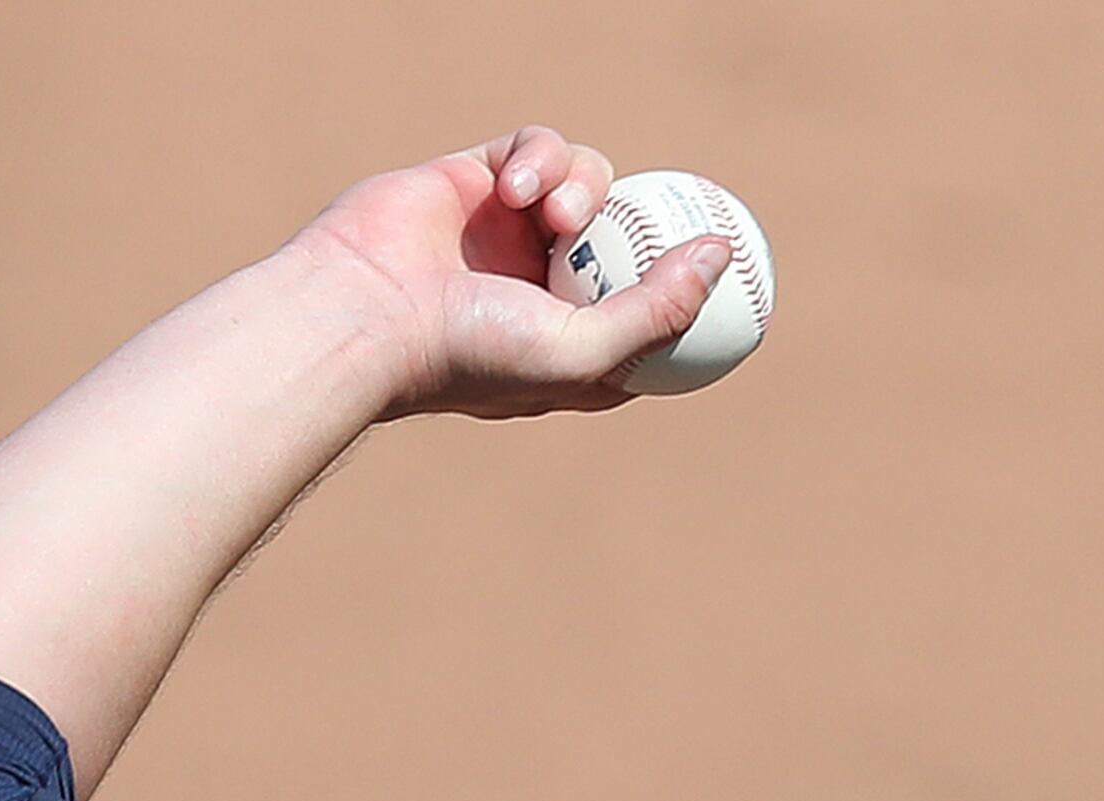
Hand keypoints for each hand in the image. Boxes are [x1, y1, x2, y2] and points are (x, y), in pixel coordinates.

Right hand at [300, 130, 732, 422]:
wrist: (368, 312)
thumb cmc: (471, 352)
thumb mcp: (584, 351)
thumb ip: (659, 309)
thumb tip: (724, 256)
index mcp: (576, 345)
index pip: (656, 312)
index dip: (696, 288)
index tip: (736, 265)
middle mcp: (549, 288)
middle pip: (631, 238)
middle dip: (651, 225)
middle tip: (682, 208)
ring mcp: (514, 232)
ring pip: (589, 182)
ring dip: (582, 186)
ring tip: (554, 216)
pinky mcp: (480, 179)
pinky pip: (538, 146)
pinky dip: (539, 157)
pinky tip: (514, 189)